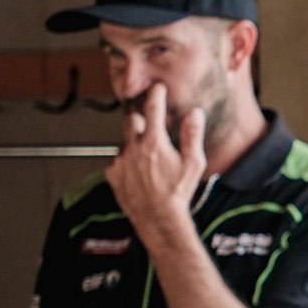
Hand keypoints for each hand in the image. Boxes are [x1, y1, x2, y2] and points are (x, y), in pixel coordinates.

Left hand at [107, 84, 206, 235]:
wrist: (158, 218)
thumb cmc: (178, 193)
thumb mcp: (193, 164)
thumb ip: (193, 136)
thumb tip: (194, 114)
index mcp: (154, 143)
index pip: (152, 109)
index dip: (155, 95)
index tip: (156, 88)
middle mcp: (134, 148)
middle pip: (131, 120)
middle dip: (140, 119)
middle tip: (151, 128)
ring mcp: (120, 161)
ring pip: (124, 141)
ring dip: (134, 144)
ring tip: (148, 160)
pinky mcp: (112, 174)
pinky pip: (117, 160)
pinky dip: (126, 162)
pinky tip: (138, 173)